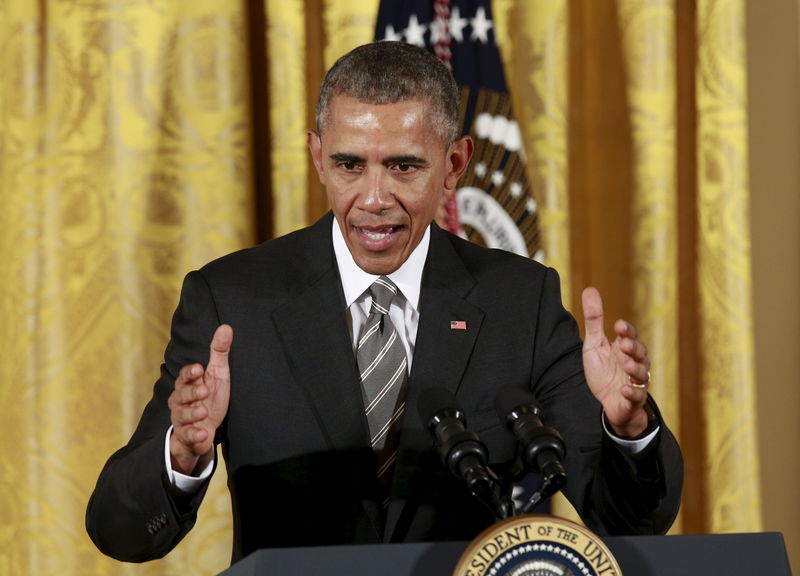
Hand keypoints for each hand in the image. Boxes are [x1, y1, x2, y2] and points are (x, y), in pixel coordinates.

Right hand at [168, 324, 232, 474]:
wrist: (206, 427)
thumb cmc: (211, 397)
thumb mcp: (218, 374)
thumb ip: (219, 352)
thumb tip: (226, 327)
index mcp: (188, 383)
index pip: (185, 375)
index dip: (190, 373)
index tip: (199, 369)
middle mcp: (181, 400)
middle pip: (182, 394)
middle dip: (192, 393)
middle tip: (204, 392)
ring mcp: (182, 418)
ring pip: (182, 415)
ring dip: (192, 413)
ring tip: (203, 412)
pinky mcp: (188, 435)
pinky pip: (188, 435)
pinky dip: (195, 435)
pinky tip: (203, 433)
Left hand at [581, 287, 650, 436]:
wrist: (608, 402)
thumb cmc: (603, 372)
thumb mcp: (594, 345)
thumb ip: (593, 320)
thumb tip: (590, 290)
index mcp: (623, 348)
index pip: (630, 335)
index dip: (627, 331)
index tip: (619, 326)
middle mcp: (633, 363)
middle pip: (640, 352)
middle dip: (634, 348)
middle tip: (625, 345)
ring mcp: (635, 381)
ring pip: (642, 373)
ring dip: (636, 369)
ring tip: (627, 365)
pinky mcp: (633, 399)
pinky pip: (636, 396)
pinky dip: (632, 393)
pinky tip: (624, 390)